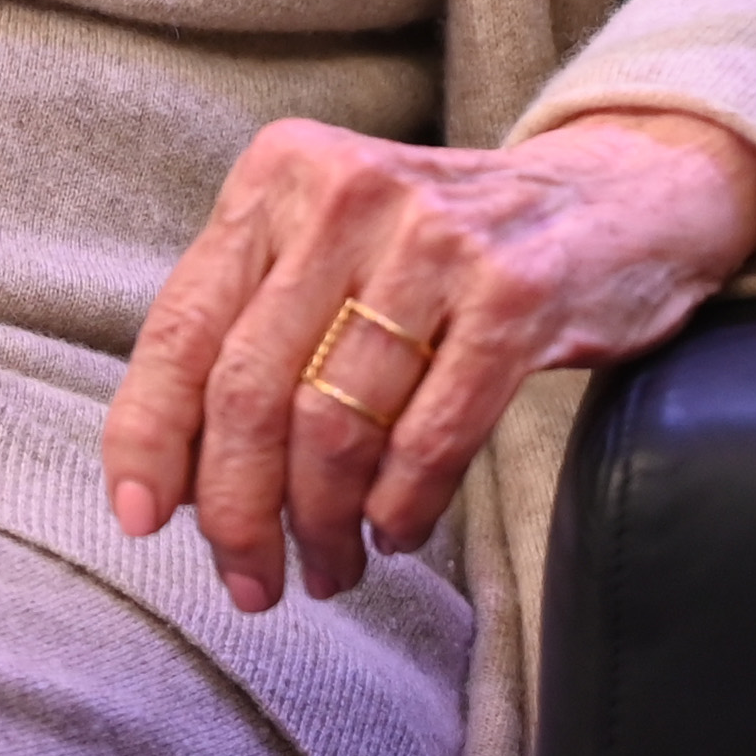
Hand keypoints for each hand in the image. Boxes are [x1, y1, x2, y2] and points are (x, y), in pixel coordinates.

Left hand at [102, 106, 755, 608]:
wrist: (617, 194)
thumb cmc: (451, 243)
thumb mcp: (338, 243)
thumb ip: (260, 325)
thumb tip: (181, 475)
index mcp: (280, 175)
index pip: (183, 324)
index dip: (150, 433)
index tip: (139, 518)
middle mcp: (347, 193)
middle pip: (251, 389)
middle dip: (238, 510)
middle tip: (252, 581)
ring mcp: (433, 240)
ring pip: (335, 424)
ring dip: (322, 524)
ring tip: (329, 566)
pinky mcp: (513, 293)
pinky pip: (429, 438)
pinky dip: (400, 508)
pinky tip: (395, 533)